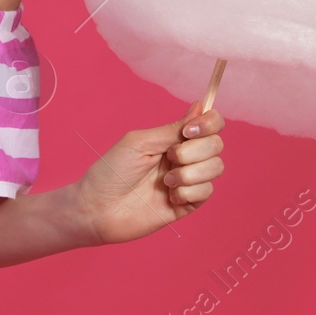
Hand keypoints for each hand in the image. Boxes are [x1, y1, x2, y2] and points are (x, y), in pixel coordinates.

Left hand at [73, 99, 224, 245]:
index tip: (189, 131)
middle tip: (169, 157)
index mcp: (173, 139)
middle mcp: (185, 157)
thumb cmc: (112, 171)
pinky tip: (169, 197)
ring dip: (190, 173)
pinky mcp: (188, 203)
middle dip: (194, 151)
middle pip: (217, 144)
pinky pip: (207, 192)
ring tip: (165, 181)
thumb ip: (172, 129)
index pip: (210, 124)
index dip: (209, 123)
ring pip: (216, 168)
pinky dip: (188, 192)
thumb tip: (199, 106)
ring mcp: (188, 180)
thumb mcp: (140, 143)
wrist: (98, 208)